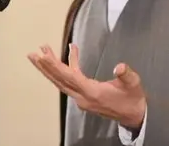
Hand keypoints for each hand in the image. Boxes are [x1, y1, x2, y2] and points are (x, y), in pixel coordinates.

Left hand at [27, 43, 146, 128]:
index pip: (69, 77)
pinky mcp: (84, 96)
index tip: (43, 56)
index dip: (55, 66)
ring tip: (42, 52)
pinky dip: (69, 67)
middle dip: (45, 67)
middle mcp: (82, 97)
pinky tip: (72, 52)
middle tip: (32, 54)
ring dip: (51, 67)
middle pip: (59, 80)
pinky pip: (71, 80)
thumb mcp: (133, 84)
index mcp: (92, 93)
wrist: (135, 116)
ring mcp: (82, 98)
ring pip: (62, 81)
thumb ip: (126, 75)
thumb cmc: (133, 98)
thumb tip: (120, 66)